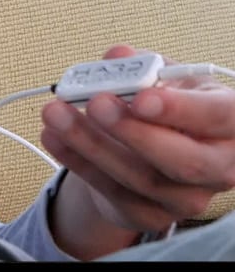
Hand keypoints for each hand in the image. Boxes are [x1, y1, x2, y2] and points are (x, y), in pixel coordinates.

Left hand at [40, 44, 234, 259]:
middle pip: (184, 161)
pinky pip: (112, 191)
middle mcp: (218, 166)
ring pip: (141, 178)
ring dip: (91, 143)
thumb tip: (117, 56)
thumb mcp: (163, 78)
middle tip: (95, 104)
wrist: (150, 149)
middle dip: (133, 131)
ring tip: (56, 113)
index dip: (182, 109)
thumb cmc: (166, 106)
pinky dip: (77, 161)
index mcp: (228, 124)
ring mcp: (186, 197)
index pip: (219, 117)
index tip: (140, 97)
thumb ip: (142, 64)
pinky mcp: (150, 214)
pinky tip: (54, 136)